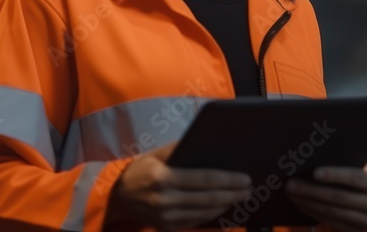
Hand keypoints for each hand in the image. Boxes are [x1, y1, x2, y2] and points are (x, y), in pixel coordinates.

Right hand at [105, 141, 251, 231]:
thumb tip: (204, 143)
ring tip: (240, 197)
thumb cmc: (139, 169)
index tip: (244, 178)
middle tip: (249, 189)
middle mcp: (165, 200)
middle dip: (232, 193)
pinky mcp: (166, 227)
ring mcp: (165, 217)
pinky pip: (195, 221)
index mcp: (163, 178)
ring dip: (225, 205)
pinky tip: (222, 206)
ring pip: (204, 212)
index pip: (203, 179)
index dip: (227, 180)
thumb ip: (178, 149)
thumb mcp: (156, 154)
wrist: (117, 197)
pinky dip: (211, 214)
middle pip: (208, 198)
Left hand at [284, 164, 366, 231]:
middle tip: (291, 184)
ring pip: (332, 211)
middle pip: (340, 197)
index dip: (335, 175)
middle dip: (312, 190)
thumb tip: (312, 155)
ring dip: (308, 202)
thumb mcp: (357, 169)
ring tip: (292, 194)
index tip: (314, 172)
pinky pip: (329, 221)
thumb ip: (343, 163)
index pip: (355, 177)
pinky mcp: (355, 230)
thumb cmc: (355, 177)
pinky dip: (312, 211)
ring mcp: (366, 221)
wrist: (366, 199)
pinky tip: (300, 203)